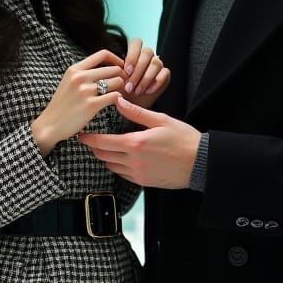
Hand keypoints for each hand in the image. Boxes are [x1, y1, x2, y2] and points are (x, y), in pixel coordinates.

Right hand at [31, 49, 125, 155]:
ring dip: (122, 89)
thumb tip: (106, 68)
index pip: (102, 54)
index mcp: (75, 69)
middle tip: (124, 86)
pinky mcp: (91, 105)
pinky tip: (117, 103)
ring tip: (120, 95)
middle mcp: (80, 77)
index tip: (121, 68)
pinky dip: (119, 99)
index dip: (116, 60)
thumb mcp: (68, 82)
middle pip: (113, 69)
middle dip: (122, 77)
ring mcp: (85, 91)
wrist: (50, 125)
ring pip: (117, 81)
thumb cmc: (62, 105)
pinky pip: (115, 96)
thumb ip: (84, 73)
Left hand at [77, 96, 200, 187]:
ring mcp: (138, 174)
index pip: (103, 142)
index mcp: (136, 144)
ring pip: (111, 167)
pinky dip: (117, 166)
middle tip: (90, 140)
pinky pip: (123, 174)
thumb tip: (119, 101)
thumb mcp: (161, 120)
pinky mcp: (144, 182)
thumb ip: (136, 112)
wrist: (200, 163)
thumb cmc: (184, 139)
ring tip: (104, 148)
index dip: (89, 139)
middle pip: (104, 156)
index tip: (82, 135)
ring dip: (106, 157)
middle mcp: (134, 161)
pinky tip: (121, 158)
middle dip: (95, 148)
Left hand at [121, 38, 170, 108]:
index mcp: (135, 53)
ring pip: (156, 63)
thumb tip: (117, 69)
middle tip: (130, 85)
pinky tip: (148, 91)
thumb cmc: (123, 91)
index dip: (132, 55)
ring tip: (137, 91)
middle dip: (138, 70)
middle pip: (147, 52)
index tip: (127, 71)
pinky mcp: (165, 74)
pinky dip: (156, 83)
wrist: (132, 104)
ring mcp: (157, 64)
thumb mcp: (117, 80)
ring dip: (146, 78)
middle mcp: (147, 56)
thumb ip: (117, 71)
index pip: (137, 42)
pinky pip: (164, 73)